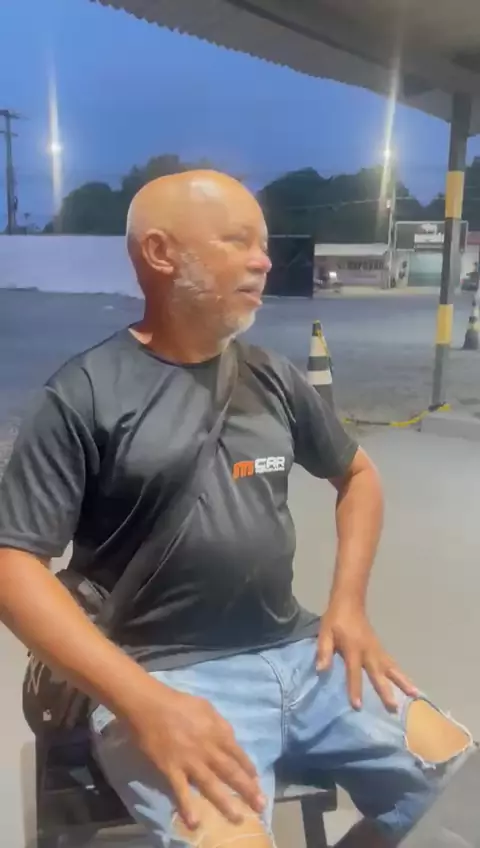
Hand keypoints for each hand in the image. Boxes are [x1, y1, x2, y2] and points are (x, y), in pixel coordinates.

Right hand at [125, 681, 264, 828]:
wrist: (150, 705)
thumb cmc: (178, 703)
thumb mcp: (206, 707)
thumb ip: (220, 724)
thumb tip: (230, 739)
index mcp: (217, 732)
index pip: (238, 754)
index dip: (248, 769)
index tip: (257, 782)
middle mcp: (207, 749)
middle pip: (231, 772)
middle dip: (247, 790)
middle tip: (261, 806)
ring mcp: (189, 761)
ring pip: (211, 785)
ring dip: (225, 803)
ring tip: (237, 819)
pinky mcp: (171, 769)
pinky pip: (180, 791)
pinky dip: (187, 806)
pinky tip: (195, 823)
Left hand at [316, 602, 417, 711]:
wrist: (349, 602)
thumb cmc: (335, 619)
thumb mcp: (325, 633)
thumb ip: (323, 651)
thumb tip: (320, 671)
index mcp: (353, 648)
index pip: (353, 672)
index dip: (355, 688)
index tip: (358, 706)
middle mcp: (368, 651)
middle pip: (378, 673)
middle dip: (386, 691)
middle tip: (394, 708)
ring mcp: (377, 649)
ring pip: (392, 668)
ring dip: (403, 682)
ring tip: (415, 696)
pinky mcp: (380, 648)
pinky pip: (392, 663)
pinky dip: (401, 674)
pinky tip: (409, 684)